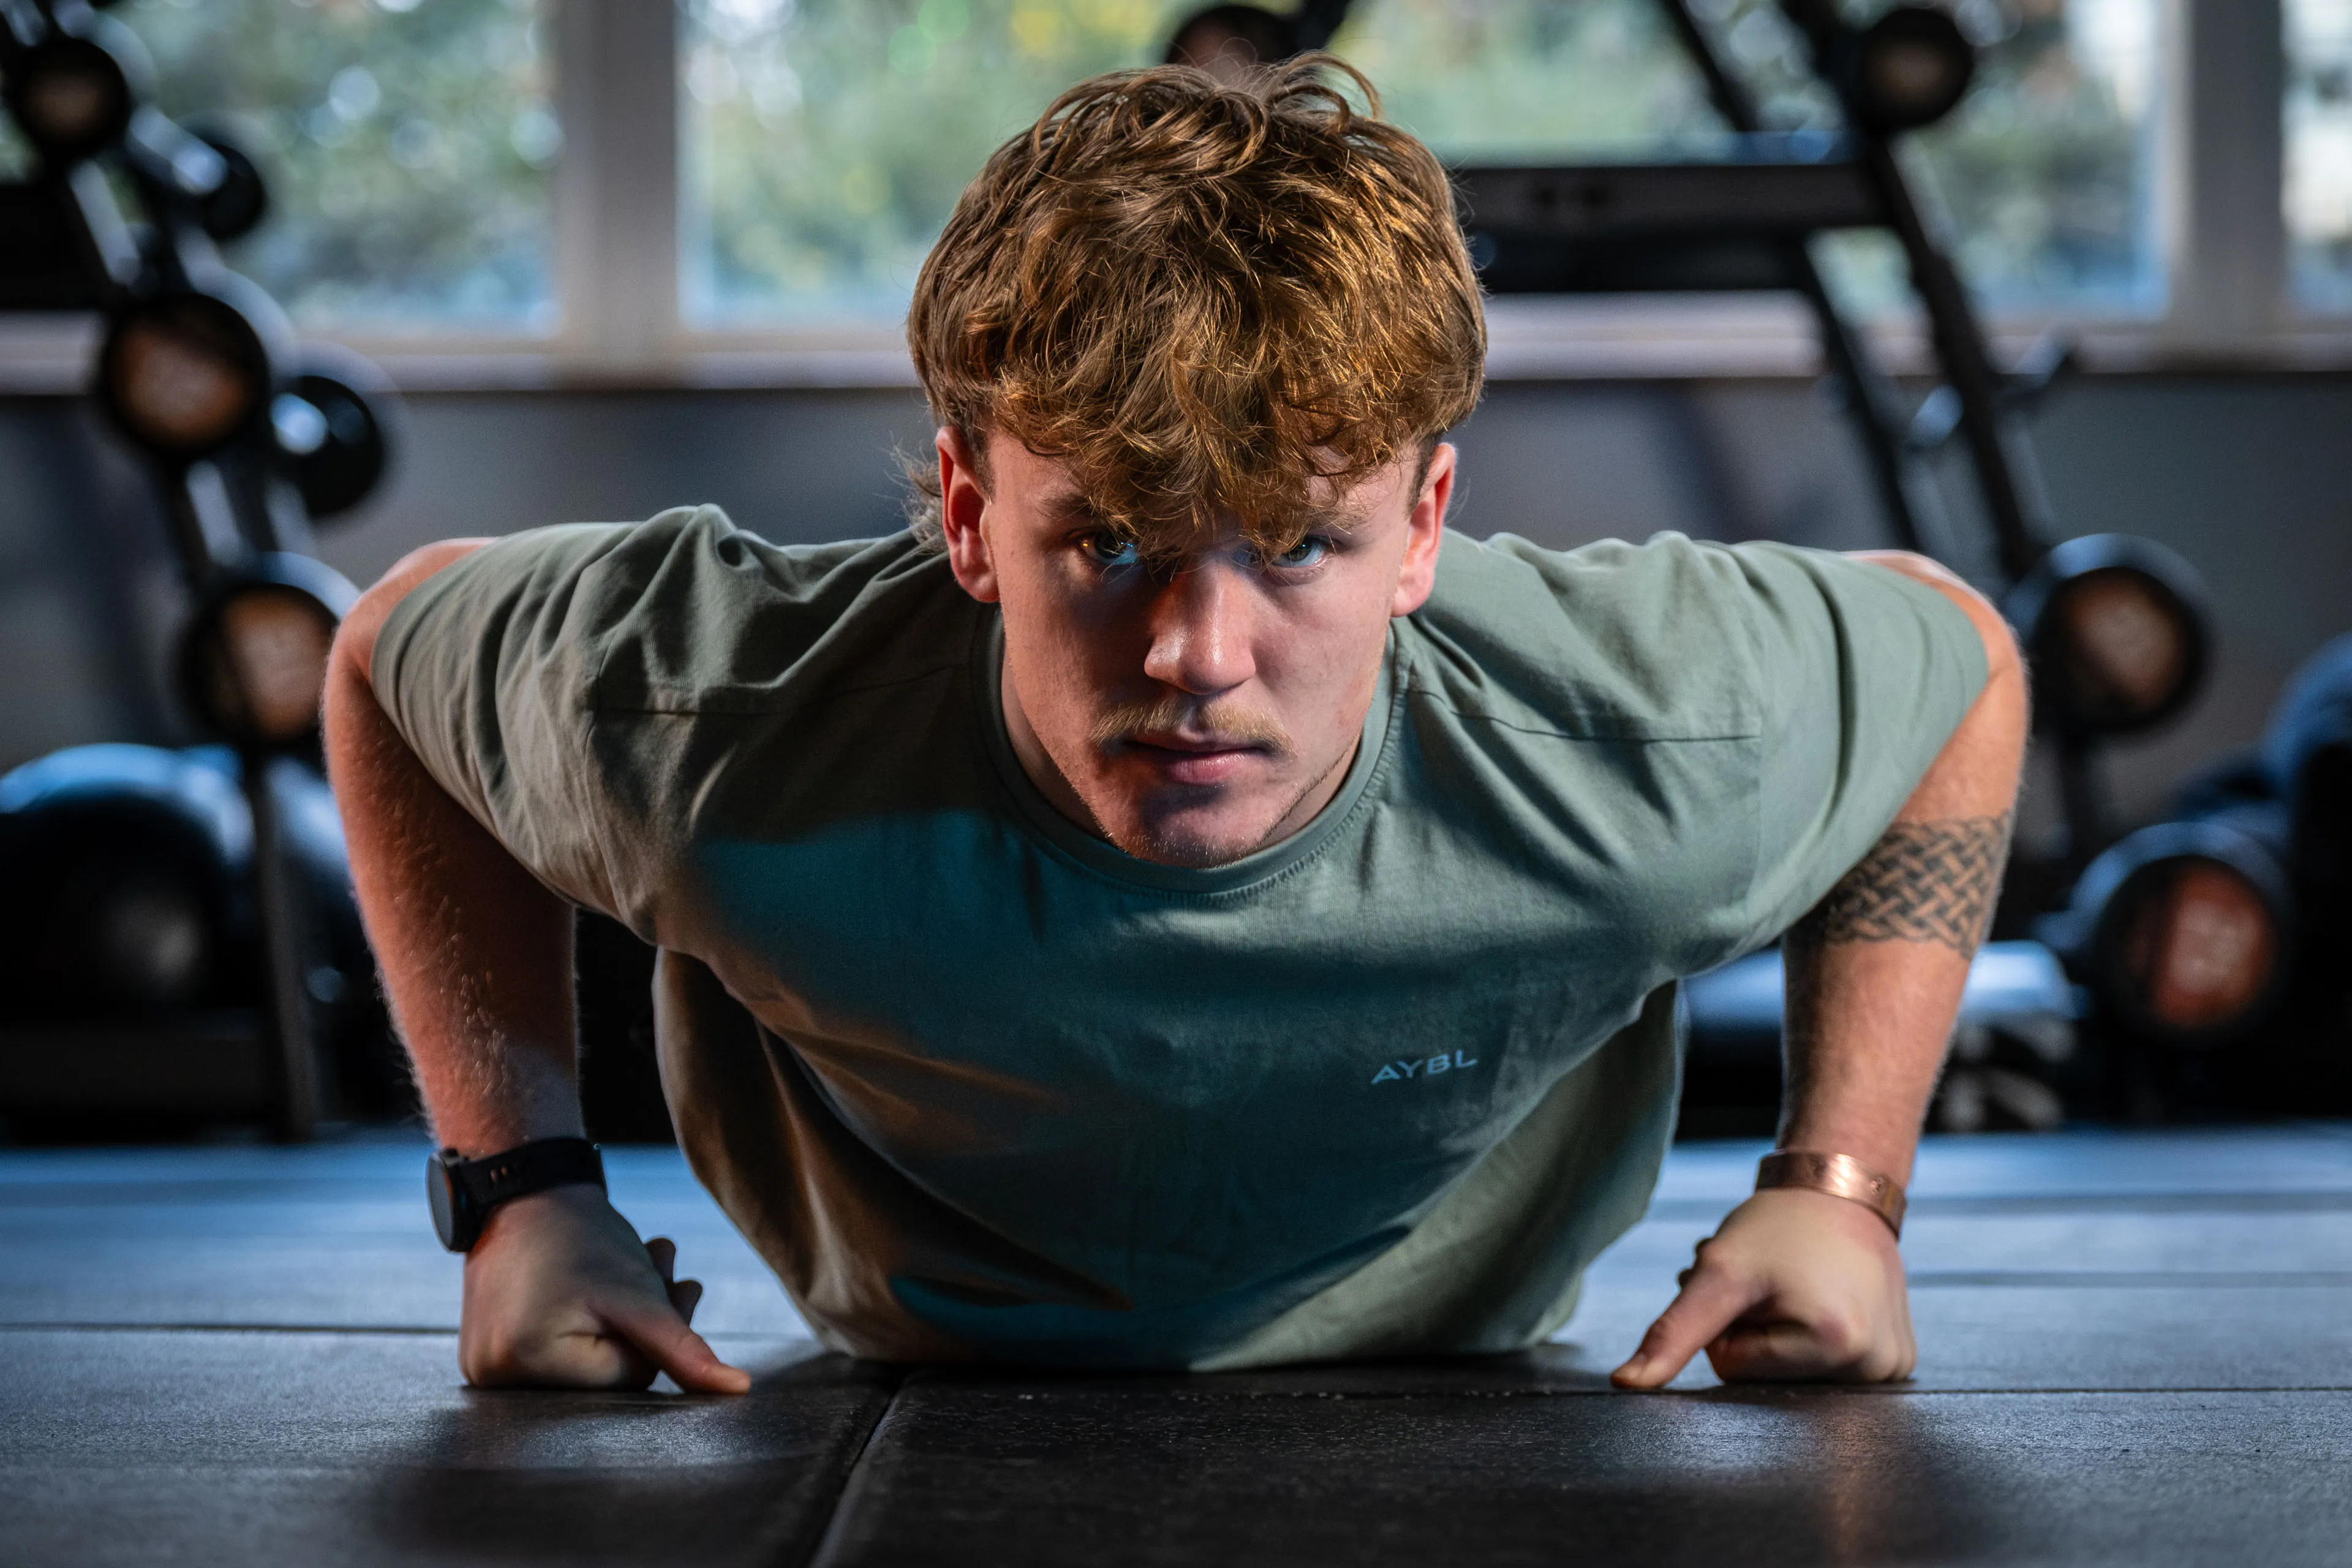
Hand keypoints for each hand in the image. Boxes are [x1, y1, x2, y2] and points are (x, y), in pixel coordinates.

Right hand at [458, 1183, 751, 1393]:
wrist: (521, 1191)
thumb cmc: (580, 1237)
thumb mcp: (638, 1295)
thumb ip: (684, 1348)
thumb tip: (738, 1391)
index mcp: (523, 1365)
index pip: (627, 1378)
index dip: (658, 1332)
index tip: (675, 1285)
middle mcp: (492, 1378)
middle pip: (607, 1375)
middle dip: (647, 1324)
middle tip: (667, 1267)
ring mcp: (483, 1369)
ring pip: (589, 1363)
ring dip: (626, 1317)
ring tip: (645, 1262)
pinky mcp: (486, 1355)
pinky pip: (559, 1354)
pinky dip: (590, 1322)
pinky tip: (604, 1284)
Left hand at [1610, 1187, 1914, 1388]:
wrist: (1839, 1192)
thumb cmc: (1779, 1226)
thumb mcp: (1719, 1273)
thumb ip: (1673, 1333)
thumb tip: (1626, 1385)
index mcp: (1838, 1347)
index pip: (1733, 1368)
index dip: (1727, 1323)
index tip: (1753, 1286)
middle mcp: (1876, 1368)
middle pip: (1764, 1377)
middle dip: (1750, 1329)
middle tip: (1769, 1283)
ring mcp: (1892, 1368)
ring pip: (1789, 1374)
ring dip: (1775, 1331)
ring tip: (1791, 1286)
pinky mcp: (1896, 1362)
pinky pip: (1825, 1369)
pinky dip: (1809, 1336)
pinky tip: (1821, 1298)